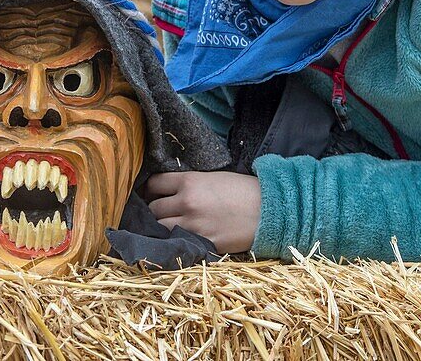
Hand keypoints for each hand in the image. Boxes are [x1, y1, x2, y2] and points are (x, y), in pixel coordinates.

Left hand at [144, 171, 261, 253]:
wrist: (270, 210)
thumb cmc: (243, 190)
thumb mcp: (212, 177)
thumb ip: (189, 184)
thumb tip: (169, 191)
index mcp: (189, 181)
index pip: (154, 184)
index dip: (151, 189)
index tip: (154, 193)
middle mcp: (187, 202)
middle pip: (153, 209)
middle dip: (155, 210)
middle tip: (161, 212)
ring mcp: (193, 225)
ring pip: (160, 228)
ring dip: (162, 227)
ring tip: (169, 226)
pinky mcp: (203, 243)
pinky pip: (178, 243)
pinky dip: (176, 241)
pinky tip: (179, 238)